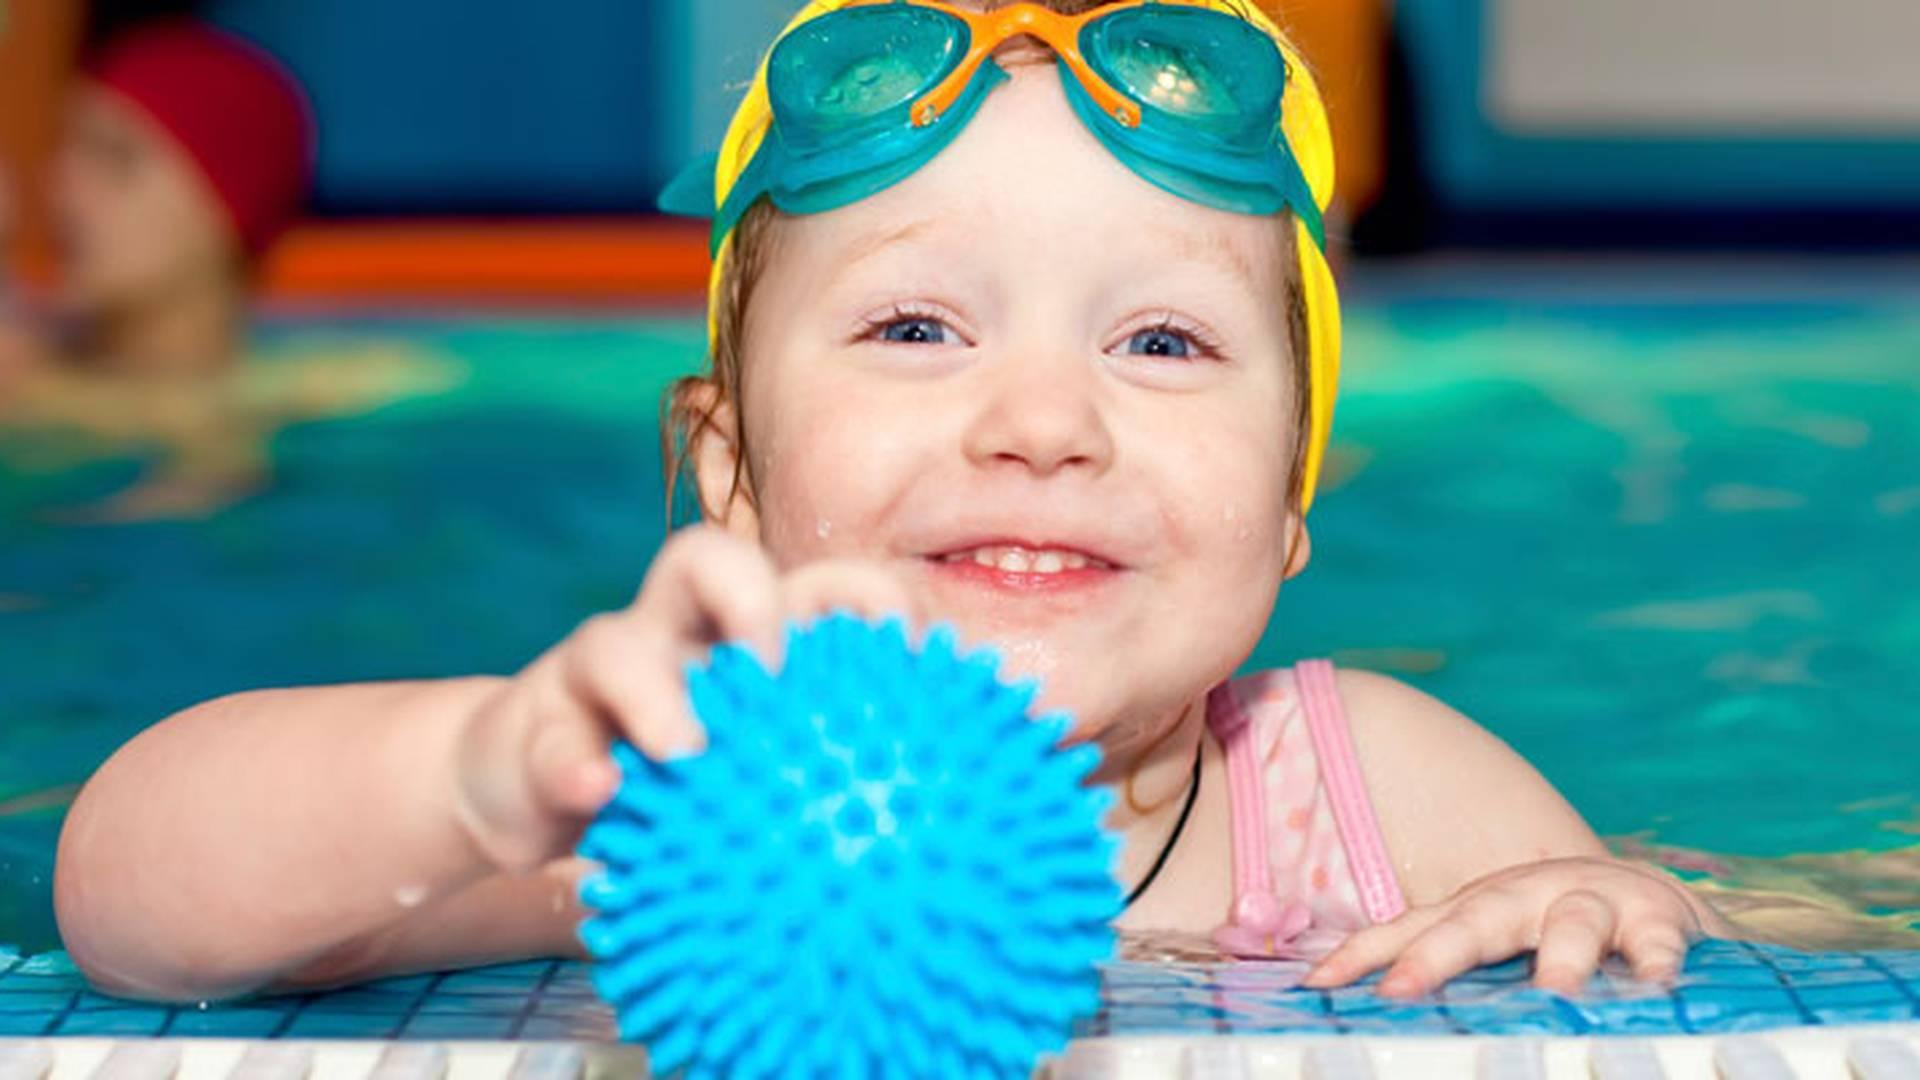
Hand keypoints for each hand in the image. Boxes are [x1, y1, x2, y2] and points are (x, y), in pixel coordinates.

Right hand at [452, 525, 917, 871]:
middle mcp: (675, 636)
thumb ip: (846, 780)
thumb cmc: (689, 787)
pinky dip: (573, 767)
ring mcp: (600, 676)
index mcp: (749, 638)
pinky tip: (599, 795)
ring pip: (612, 642)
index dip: (869, 596)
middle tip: (778, 663)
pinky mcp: (535, 731)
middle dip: (747, 595)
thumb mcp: (766, 777)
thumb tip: (974, 809)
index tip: (913, 652)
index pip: (815, 585)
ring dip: (652, 690)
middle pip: (705, 561)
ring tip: (686, 746)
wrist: (535, 799)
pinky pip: (551, 744)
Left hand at [1301, 856, 1732, 996]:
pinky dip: (1655, 962)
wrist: (1657, 901)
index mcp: (1477, 909)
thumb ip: (1456, 980)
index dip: (1362, 955)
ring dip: (1560, 961)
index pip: (1409, 930)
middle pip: (1473, 920)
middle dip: (1436, 955)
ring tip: (1553, 998)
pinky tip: (1657, 987)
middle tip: (1400, 992)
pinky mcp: (1658, 917)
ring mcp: (1592, 900)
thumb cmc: (1560, 937)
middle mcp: (1525, 896)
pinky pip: (1654, 940)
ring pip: (1570, 924)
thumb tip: (1382, 1018)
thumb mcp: (1500, 952)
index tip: (1316, 986)